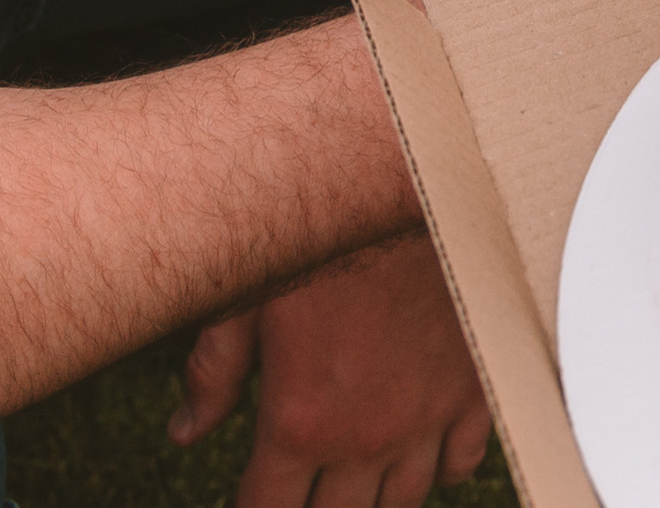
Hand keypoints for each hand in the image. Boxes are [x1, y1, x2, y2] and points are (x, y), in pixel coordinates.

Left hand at [171, 234, 489, 507]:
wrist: (418, 182)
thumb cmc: (328, 232)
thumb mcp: (252, 296)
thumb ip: (215, 371)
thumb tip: (186, 429)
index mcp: (300, 421)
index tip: (255, 496)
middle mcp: (364, 436)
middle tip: (306, 484)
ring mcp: (426, 417)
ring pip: (402, 502)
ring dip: (376, 498)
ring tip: (358, 480)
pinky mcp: (473, 387)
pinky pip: (463, 462)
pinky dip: (443, 468)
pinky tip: (423, 451)